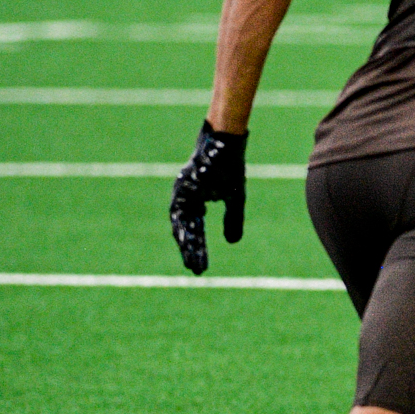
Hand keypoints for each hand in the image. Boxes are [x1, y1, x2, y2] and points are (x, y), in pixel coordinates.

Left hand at [170, 122, 246, 273]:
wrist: (226, 143)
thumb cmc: (230, 167)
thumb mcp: (235, 198)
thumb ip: (232, 219)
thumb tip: (231, 242)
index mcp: (195, 202)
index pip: (195, 230)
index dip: (198, 248)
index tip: (200, 268)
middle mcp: (184, 199)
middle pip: (186, 230)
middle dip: (190, 251)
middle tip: (195, 270)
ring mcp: (181, 192)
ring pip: (181, 224)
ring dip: (187, 243)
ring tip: (192, 261)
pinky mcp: (183, 186)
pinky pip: (180, 211)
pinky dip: (184, 227)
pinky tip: (189, 241)